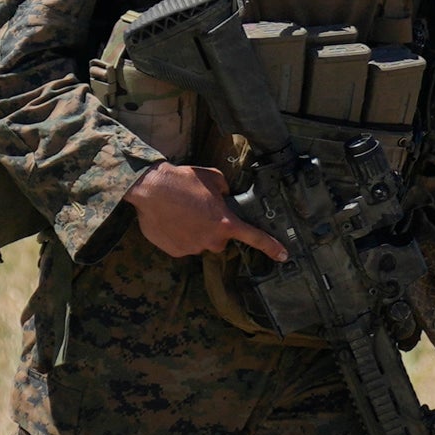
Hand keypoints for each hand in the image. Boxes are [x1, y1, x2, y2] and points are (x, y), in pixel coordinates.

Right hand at [127, 163, 288, 262]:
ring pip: (200, 242)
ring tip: (181, 213)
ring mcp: (192, 248)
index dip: (271, 247)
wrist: (151, 189)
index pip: (254, 238)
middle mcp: (212, 240)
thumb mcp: (213, 178)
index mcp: (225, 223)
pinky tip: (170, 221)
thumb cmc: (182, 181)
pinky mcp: (176, 251)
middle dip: (214, 228)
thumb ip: (225, 190)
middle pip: (220, 240)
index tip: (283, 256)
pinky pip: (183, 246)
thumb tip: (225, 196)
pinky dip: (179, 236)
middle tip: (200, 211)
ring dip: (195, 231)